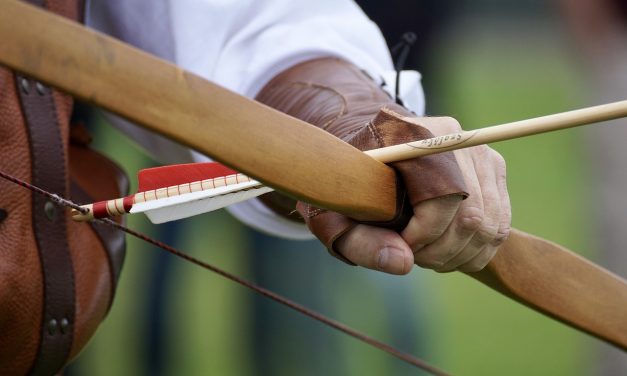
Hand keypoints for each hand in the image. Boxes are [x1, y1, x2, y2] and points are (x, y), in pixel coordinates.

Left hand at [335, 117, 510, 273]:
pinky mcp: (492, 167)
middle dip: (442, 252)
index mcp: (411, 136)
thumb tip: (404, 264)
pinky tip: (446, 250)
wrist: (369, 158)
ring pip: (490, 225)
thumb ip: (362, 242)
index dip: (424, 237)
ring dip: (459, 255)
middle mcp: (452, 136)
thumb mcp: (336, 217)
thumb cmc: (350, 189)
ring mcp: (478, 150)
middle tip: (413, 256)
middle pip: (472, 216)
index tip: (400, 245)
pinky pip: (499, 224)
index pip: (441, 199)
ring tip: (427, 254)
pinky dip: (475, 250)